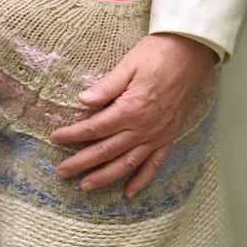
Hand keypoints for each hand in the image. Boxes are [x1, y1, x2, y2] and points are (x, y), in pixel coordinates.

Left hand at [50, 33, 216, 196]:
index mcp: (130, 109)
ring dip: (105, 176)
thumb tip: (82, 100)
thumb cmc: (158, 55)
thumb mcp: (129, 64)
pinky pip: (154, 164)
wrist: (191, 53)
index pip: (94, 128)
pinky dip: (141, 180)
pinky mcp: (169, 136)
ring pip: (127, 162)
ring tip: (85, 186)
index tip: (55, 139)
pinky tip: (128, 192)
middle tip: (61, 172)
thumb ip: (106, 86)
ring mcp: (157, 135)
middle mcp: (143, 128)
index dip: (72, 134)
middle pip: (106, 150)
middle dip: (81, 163)